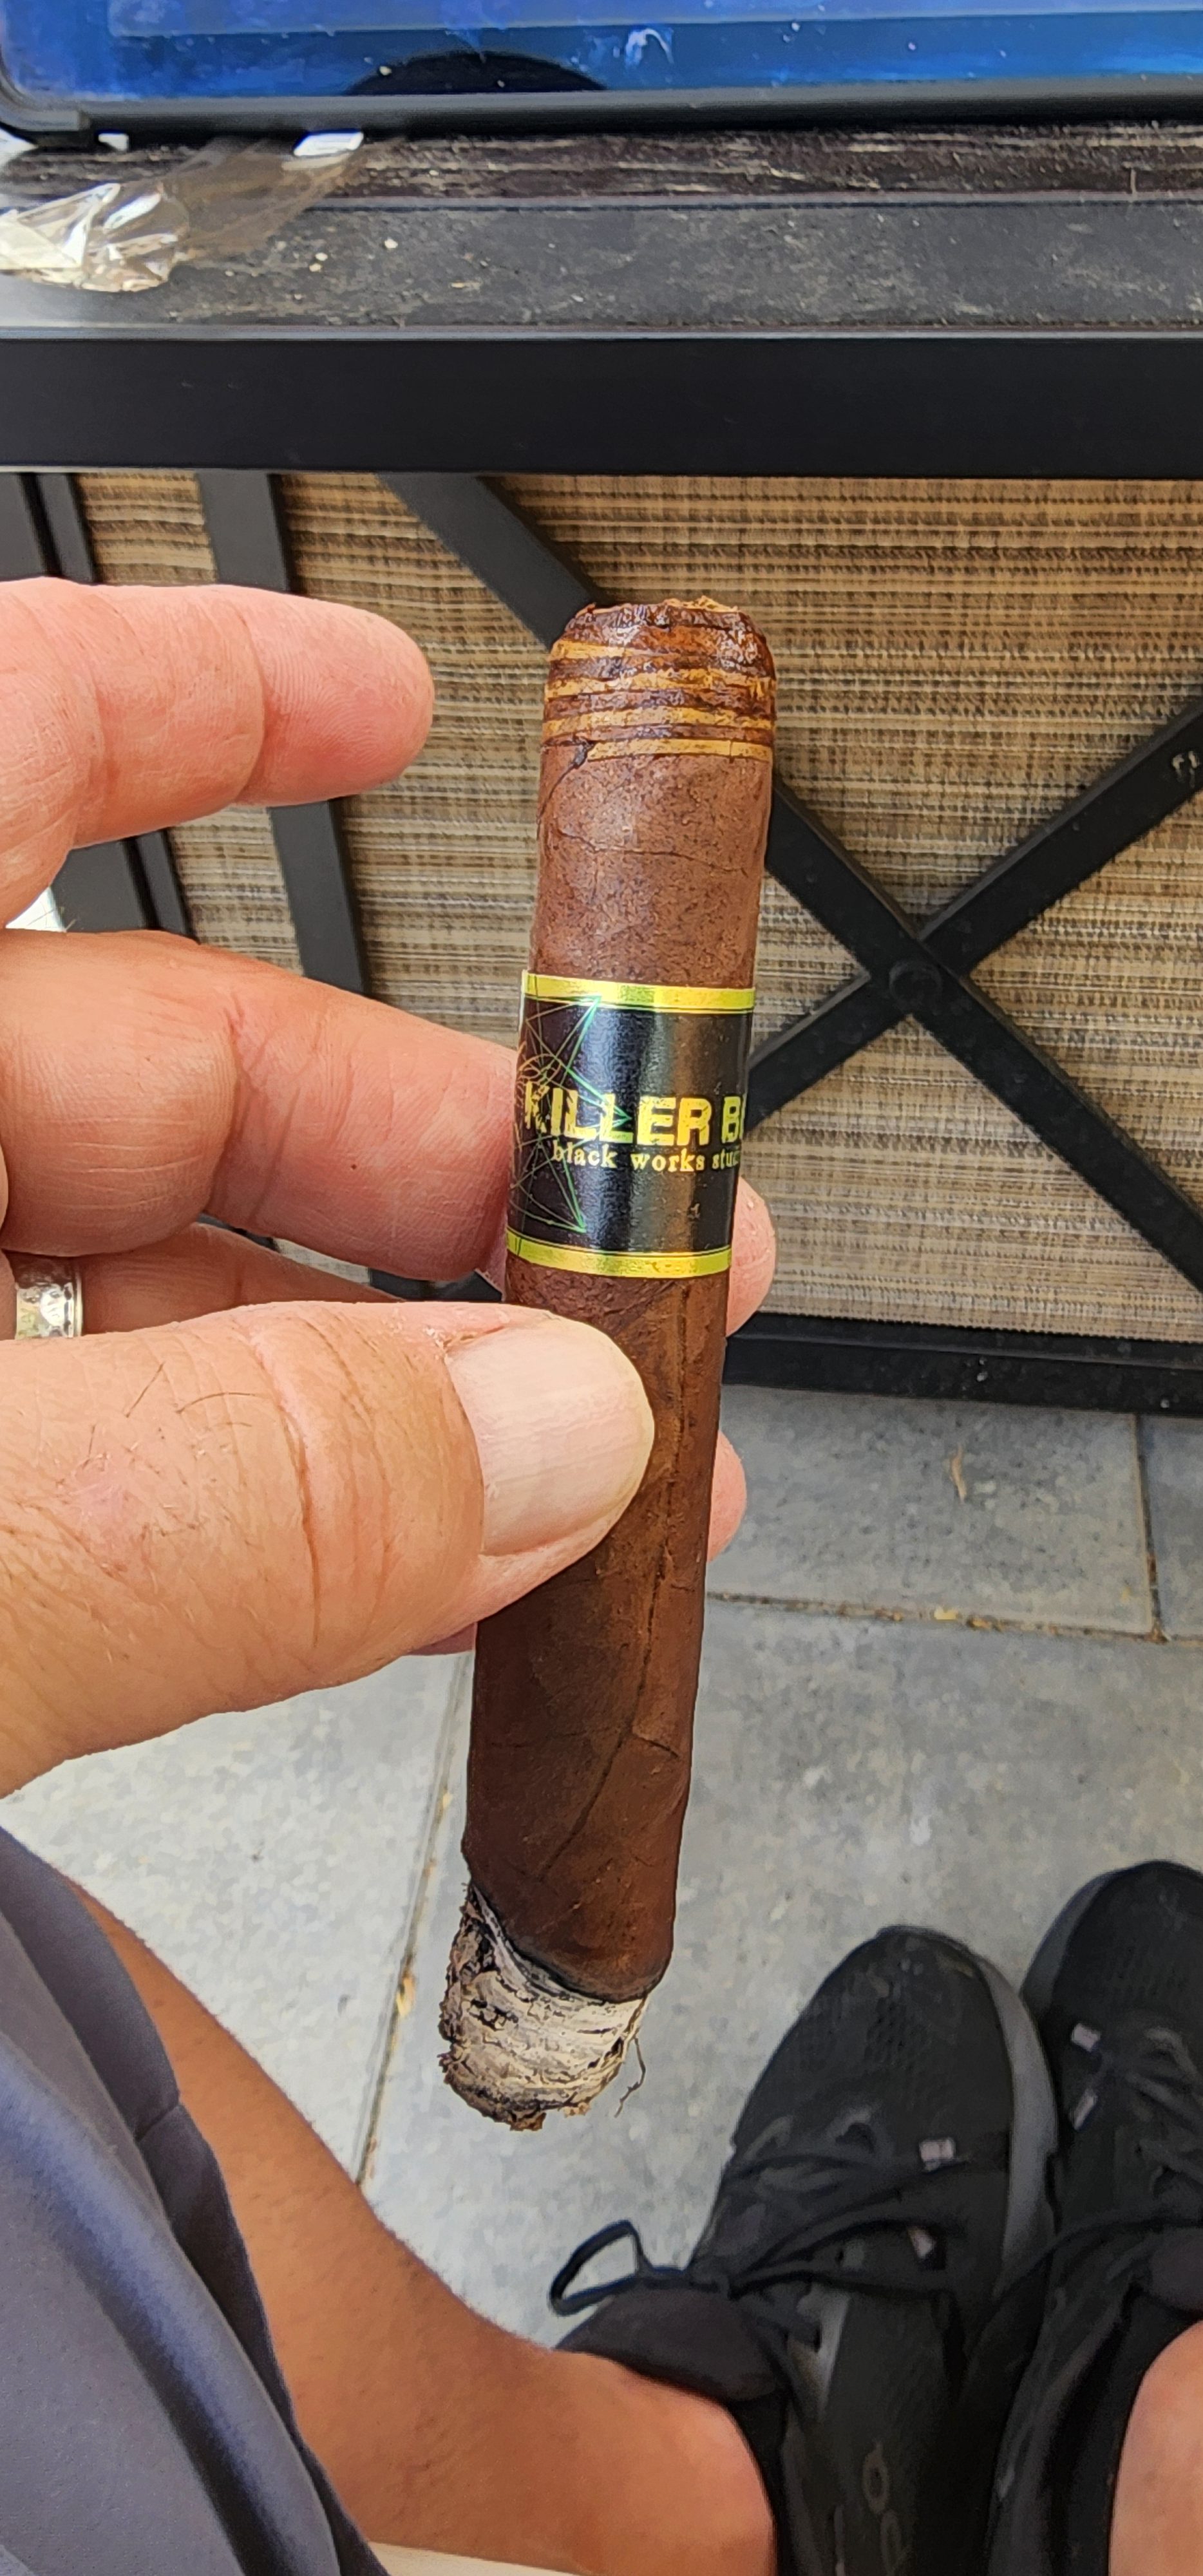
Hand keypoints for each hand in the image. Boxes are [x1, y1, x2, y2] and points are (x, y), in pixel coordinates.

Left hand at [0, 579, 774, 1797]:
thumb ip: (235, 1491)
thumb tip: (536, 1437)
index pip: (1, 743)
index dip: (201, 691)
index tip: (389, 704)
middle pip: (130, 1063)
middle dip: (424, 1169)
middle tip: (635, 1280)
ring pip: (111, 1293)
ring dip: (359, 1392)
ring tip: (555, 1506)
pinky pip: (59, 1462)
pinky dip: (223, 1516)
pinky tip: (374, 1586)